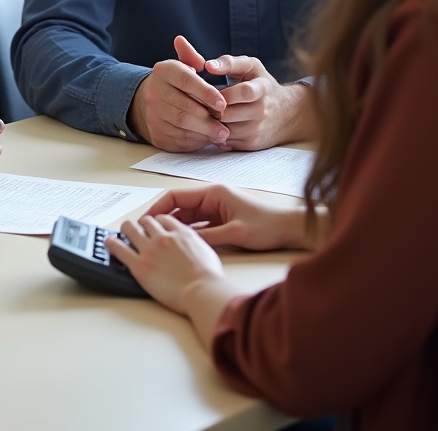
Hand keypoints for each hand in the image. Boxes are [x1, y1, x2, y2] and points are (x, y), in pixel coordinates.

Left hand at [106, 213, 225, 314]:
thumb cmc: (209, 278)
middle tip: (139, 231)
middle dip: (141, 225)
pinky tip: (109, 242)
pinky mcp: (139, 265)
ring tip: (123, 234)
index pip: (163, 219)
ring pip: (130, 228)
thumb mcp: (207, 251)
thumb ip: (193, 243)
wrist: (202, 291)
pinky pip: (119, 248)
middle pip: (145, 221)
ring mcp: (149, 249)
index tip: (154, 227)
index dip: (157, 222)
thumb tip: (189, 246)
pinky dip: (112, 243)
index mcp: (181, 232)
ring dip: (126, 230)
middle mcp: (163, 237)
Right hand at [127, 36, 228, 150]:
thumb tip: (181, 40)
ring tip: (222, 132)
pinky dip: (196, 140)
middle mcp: (153, 92)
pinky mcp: (156, 133)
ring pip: (183, 125)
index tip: (223, 103)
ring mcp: (152, 114)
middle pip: (185, 107)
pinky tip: (207, 137)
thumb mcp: (181, 66)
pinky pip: (179, 139)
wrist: (149, 104)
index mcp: (163, 71)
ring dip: (205, 131)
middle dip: (209, 117)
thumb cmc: (175, 84)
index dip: (206, 92)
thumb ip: (189, 56)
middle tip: (226, 122)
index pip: (186, 80)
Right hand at [143, 184, 314, 251]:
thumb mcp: (236, 233)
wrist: (291, 229)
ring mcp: (217, 209)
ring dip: (175, 227)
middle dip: (163, 219)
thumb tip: (184, 241)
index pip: (177, 196)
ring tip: (159, 240)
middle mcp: (212, 198)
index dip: (158, 208)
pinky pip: (199, 225)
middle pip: (180, 207)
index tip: (146, 221)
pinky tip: (180, 244)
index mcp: (213, 193)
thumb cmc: (268, 226)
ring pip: (188, 217)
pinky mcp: (222, 220)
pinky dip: (189, 233)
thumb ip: (209, 237)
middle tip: (147, 233)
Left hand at [204, 52, 314, 149]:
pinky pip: (226, 141)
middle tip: (198, 102)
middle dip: (209, 108)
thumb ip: (230, 62)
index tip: (207, 90)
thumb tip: (209, 66)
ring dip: (210, 122)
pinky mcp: (252, 143)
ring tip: (203, 112)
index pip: (243, 92)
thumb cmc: (261, 84)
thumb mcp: (251, 67)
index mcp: (262, 89)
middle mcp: (262, 111)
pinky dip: (214, 134)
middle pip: (228, 114)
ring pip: (224, 129)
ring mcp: (257, 129)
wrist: (287, 113)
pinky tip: (211, 124)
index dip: (222, 93)